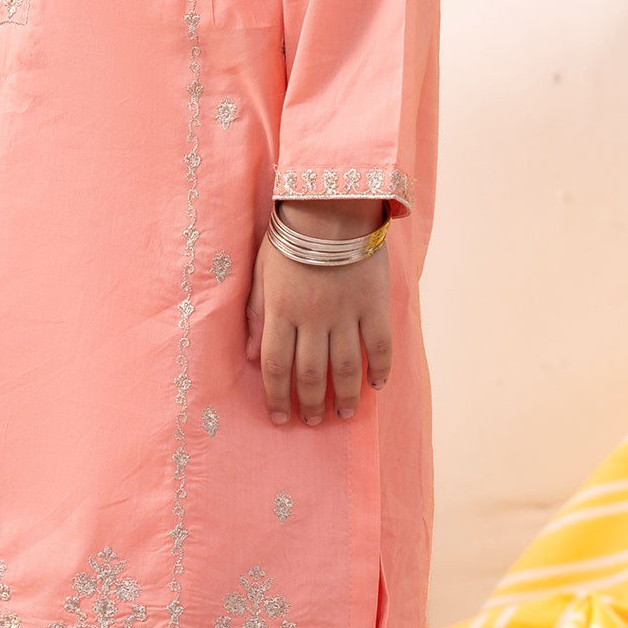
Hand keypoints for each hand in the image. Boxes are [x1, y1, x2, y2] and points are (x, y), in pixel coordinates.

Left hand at [245, 202, 392, 426]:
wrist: (333, 206)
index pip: (275, 365)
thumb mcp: (262, 270)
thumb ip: (255, 313)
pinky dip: (380, 368)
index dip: (276, 396)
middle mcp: (313, 318)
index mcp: (281, 311)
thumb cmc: (292, 236)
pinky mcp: (374, 304)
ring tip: (343, 413)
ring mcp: (346, 313)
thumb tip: (248, 355)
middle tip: (313, 420)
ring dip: (344, 396)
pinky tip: (377, 385)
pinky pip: (379, 344)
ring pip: (345, 367)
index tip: (280, 418)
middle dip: (310, 402)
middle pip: (310, 373)